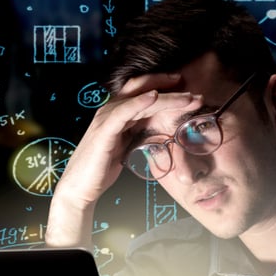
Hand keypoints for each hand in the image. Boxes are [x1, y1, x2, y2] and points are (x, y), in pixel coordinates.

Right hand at [45, 72, 201, 247]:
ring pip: (140, 98)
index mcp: (117, 113)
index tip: (187, 89)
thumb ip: (139, 132)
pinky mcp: (104, 130)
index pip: (143, 91)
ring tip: (188, 98)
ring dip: (166, 96)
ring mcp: (106, 118)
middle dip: (170, 87)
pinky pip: (124, 111)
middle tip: (194, 92)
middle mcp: (111, 110)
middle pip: (144, 89)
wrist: (80, 188)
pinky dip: (140, 102)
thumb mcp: (126, 145)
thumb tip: (161, 129)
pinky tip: (155, 97)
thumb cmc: (102, 168)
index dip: (165, 87)